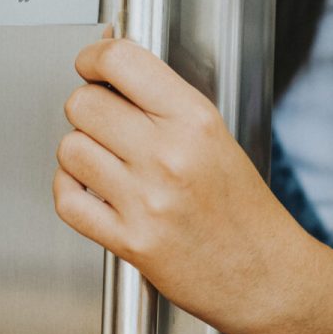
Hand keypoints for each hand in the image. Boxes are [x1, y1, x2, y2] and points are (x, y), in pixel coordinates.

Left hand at [54, 38, 305, 333]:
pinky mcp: (130, 241)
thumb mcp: (216, 137)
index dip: (94, 57)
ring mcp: (147, 200)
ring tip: (103, 161)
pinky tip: (89, 189)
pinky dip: (69, 190)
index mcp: (195, 121)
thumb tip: (111, 64)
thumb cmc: (244, 210)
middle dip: (87, 108)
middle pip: (84, 103)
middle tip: (102, 121)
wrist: (265, 276)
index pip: (121, 62)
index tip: (91, 65)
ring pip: (70, 148)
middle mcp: (170, 155)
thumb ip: (164, 102)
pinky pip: (67, 200)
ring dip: (79, 152)